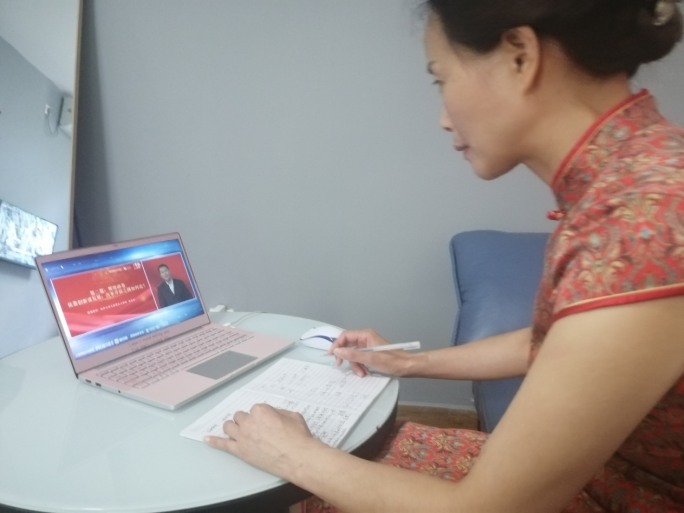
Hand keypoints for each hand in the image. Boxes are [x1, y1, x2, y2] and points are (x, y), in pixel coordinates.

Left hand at [204, 404, 318, 478]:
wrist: (297, 457)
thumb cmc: (298, 436)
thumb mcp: (292, 416)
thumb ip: (278, 413)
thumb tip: (272, 416)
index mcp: (261, 410)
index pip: (255, 409)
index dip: (262, 416)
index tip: (269, 422)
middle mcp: (248, 422)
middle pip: (240, 417)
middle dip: (247, 420)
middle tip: (257, 428)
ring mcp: (242, 437)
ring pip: (229, 427)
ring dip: (234, 427)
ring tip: (240, 431)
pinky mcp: (240, 451)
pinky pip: (223, 445)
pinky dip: (214, 441)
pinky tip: (206, 439)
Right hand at [328, 329, 416, 376]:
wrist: (405, 366)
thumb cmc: (390, 361)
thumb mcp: (370, 358)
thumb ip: (352, 355)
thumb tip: (336, 351)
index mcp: (365, 335)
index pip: (345, 336)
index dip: (337, 344)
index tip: (332, 355)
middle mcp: (366, 338)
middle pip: (348, 345)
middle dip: (346, 357)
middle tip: (340, 365)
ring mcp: (368, 346)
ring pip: (354, 354)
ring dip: (355, 365)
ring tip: (361, 373)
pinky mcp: (371, 354)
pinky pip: (360, 359)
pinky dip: (360, 366)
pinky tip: (365, 372)